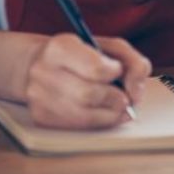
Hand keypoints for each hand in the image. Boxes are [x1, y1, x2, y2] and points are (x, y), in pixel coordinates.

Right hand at [23, 33, 151, 128]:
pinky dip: (96, 122)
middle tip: (124, 97)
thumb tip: (136, 94)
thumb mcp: (109, 47)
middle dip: (116, 99)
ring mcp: (38, 96)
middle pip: (90, 95)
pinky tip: (101, 113)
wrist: (37, 65)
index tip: (118, 70)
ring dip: (110, 114)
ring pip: (84, 116)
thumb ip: (133, 62)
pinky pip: (76, 126)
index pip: (96, 68)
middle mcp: (43, 71)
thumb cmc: (82, 55)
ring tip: (117, 106)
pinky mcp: (40, 117)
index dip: (115, 72)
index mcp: (60, 47)